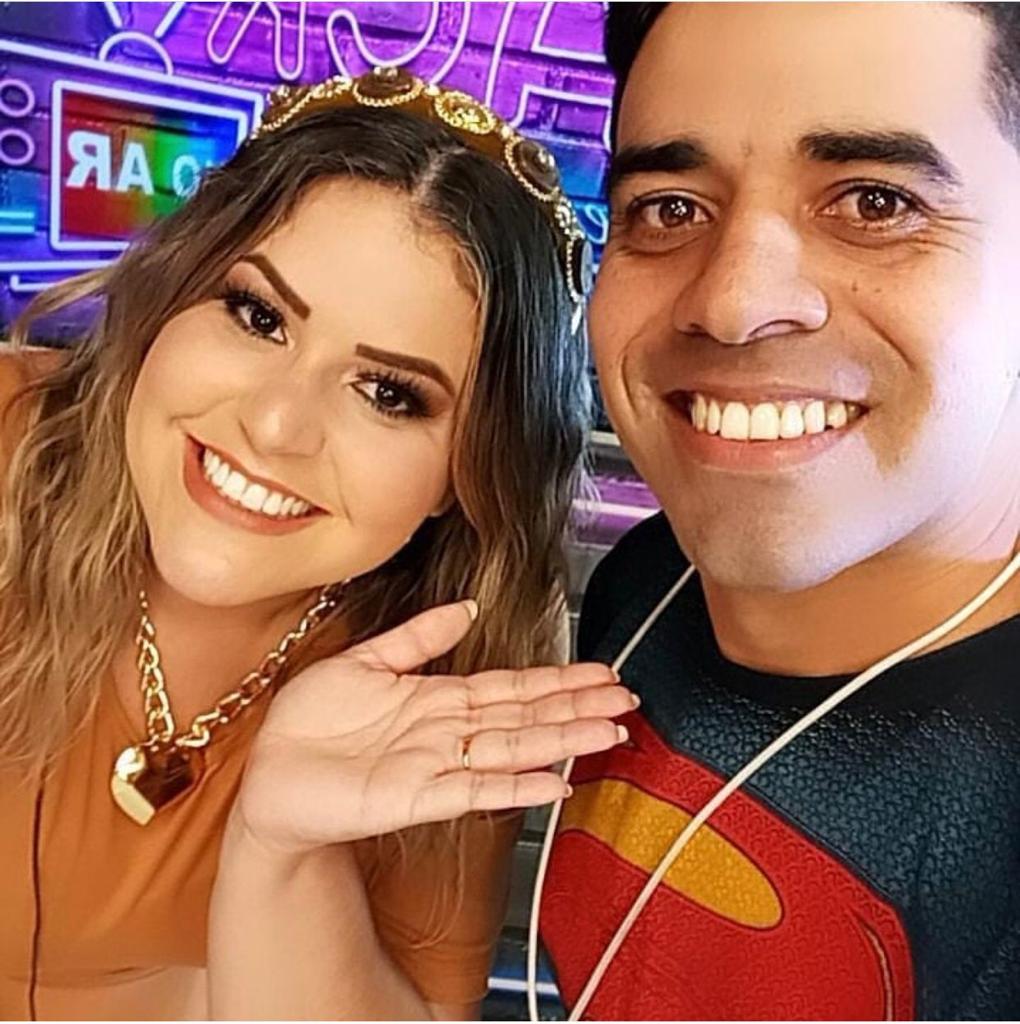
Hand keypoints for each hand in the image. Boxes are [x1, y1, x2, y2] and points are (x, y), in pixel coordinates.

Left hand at [236, 601, 633, 853]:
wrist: (269, 774)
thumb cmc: (311, 722)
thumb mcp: (366, 659)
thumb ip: (418, 635)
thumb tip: (467, 606)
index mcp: (437, 699)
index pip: (511, 686)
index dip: (556, 680)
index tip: (598, 672)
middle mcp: (446, 733)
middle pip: (524, 716)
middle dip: (575, 707)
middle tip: (624, 700)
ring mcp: (434, 766)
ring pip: (510, 750)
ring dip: (559, 742)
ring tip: (606, 733)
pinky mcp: (413, 798)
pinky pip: (472, 791)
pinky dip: (514, 787)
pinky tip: (552, 781)